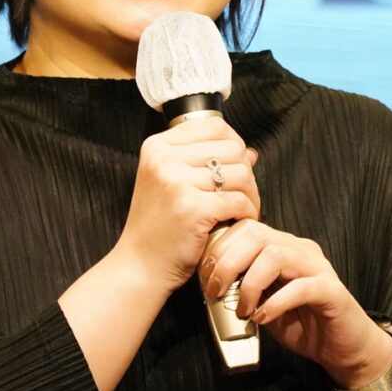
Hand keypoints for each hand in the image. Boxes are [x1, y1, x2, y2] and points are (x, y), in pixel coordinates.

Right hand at [113, 115, 260, 293]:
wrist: (139, 265)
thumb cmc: (159, 226)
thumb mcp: (173, 184)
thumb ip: (208, 163)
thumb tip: (251, 152)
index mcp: (158, 146)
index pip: (214, 125)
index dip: (234, 144)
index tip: (236, 166)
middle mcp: (164, 158)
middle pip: (232, 148)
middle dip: (247, 171)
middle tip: (244, 193)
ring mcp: (176, 182)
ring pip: (241, 173)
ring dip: (251, 193)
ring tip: (245, 209)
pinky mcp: (191, 207)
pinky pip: (238, 200)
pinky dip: (248, 212)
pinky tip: (242, 221)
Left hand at [201, 221, 391, 388]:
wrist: (341, 348)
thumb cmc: (301, 324)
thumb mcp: (263, 303)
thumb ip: (242, 289)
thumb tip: (212, 287)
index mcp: (283, 247)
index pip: (247, 228)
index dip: (221, 247)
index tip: (205, 274)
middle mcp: (300, 250)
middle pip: (258, 236)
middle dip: (229, 262)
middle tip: (216, 291)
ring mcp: (318, 268)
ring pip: (276, 256)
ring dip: (250, 284)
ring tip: (242, 309)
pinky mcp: (331, 291)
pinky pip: (300, 288)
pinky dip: (275, 303)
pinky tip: (262, 317)